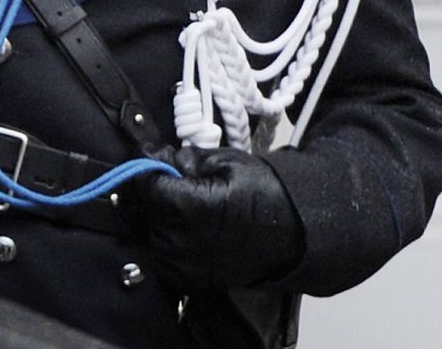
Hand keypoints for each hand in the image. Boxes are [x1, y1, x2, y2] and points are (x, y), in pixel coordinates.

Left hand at [141, 146, 304, 291]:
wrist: (297, 236)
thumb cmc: (263, 192)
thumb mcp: (225, 161)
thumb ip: (185, 159)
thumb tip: (157, 159)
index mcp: (187, 208)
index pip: (143, 183)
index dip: (149, 168)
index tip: (158, 161)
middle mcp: (179, 242)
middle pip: (147, 209)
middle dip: (159, 195)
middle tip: (184, 186)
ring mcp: (183, 267)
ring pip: (153, 233)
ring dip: (163, 219)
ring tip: (193, 211)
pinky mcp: (189, 282)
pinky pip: (164, 257)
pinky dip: (171, 242)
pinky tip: (193, 231)